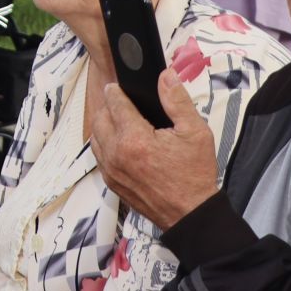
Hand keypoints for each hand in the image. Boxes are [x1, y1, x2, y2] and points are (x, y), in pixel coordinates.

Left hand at [89, 69, 218, 230]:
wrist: (191, 213)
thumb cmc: (194, 174)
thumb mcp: (195, 132)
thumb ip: (177, 101)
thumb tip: (166, 76)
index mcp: (135, 139)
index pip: (115, 103)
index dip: (116, 91)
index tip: (118, 85)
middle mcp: (116, 153)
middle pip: (100, 117)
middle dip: (108, 105)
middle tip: (120, 100)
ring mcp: (110, 169)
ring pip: (96, 136)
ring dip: (103, 123)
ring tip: (119, 118)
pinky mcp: (110, 181)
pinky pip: (99, 154)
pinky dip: (104, 143)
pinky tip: (118, 139)